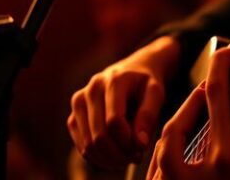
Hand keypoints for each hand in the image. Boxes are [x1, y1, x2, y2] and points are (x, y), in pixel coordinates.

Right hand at [67, 36, 179, 170]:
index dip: (128, 141)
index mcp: (113, 81)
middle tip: (136, 158)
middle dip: (119, 154)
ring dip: (109, 159)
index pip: (114, 121)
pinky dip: (98, 158)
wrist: (133, 71)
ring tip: (128, 157)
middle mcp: (92, 89)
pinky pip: (81, 146)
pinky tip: (115, 156)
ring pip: (88, 144)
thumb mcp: (156, 94)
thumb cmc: (146, 84)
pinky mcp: (73, 116)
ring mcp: (79, 102)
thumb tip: (139, 144)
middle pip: (99, 136)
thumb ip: (149, 116)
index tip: (141, 148)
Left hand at [147, 40, 229, 179]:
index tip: (229, 49)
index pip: (217, 98)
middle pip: (174, 128)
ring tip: (193, 121)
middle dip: (189, 104)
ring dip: (174, 134)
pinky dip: (166, 161)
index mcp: (228, 161)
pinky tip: (182, 153)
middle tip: (207, 90)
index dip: (221, 66)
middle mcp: (196, 179)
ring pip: (160, 156)